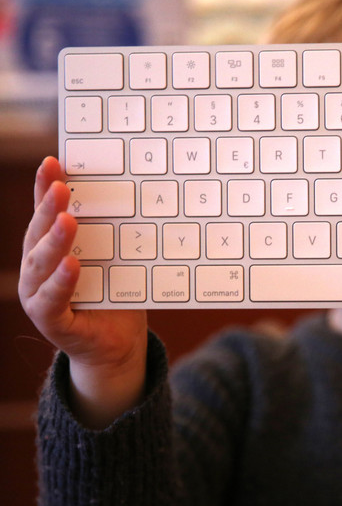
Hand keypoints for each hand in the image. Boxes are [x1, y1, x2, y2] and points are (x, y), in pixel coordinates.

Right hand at [19, 157, 147, 427]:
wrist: (117, 343)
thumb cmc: (116, 294)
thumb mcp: (118, 257)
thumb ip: (117, 232)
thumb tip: (141, 192)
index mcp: (51, 249)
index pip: (46, 214)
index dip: (44, 188)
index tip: (53, 162)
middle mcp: (37, 269)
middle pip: (39, 234)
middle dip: (48, 208)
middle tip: (62, 185)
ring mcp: (39, 296)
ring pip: (40, 266)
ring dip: (53, 242)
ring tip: (68, 220)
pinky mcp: (52, 323)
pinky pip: (51, 302)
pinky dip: (60, 283)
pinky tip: (72, 266)